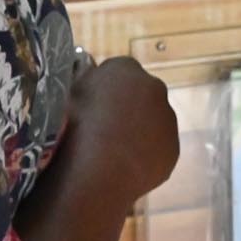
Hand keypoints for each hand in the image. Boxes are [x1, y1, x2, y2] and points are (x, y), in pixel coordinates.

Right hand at [58, 55, 180, 201]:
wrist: (97, 172)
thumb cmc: (73, 129)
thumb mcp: (67, 94)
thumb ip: (84, 80)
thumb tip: (90, 77)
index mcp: (125, 68)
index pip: (116, 71)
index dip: (104, 89)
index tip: (92, 105)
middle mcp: (154, 88)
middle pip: (140, 94)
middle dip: (127, 106)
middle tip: (104, 128)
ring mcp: (168, 120)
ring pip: (152, 122)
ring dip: (139, 131)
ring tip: (114, 152)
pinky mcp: (173, 149)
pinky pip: (158, 148)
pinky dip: (145, 154)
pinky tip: (126, 166)